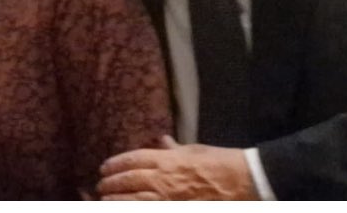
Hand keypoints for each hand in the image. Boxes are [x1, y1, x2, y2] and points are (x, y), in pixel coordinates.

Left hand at [97, 135, 258, 199]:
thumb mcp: (194, 150)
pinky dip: (133, 207)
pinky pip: (148, 209)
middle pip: (128, 180)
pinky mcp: (176, 209)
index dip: (115, 164)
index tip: (104, 167)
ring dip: (116, 199)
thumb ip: (174, 149)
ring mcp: (169, 198)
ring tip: (105, 200)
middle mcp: (164, 179)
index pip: (132, 160)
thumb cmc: (221, 163)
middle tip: (101, 185)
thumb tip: (163, 140)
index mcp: (167, 160)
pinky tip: (124, 208)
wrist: (245, 181)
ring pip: (133, 199)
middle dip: (111, 183)